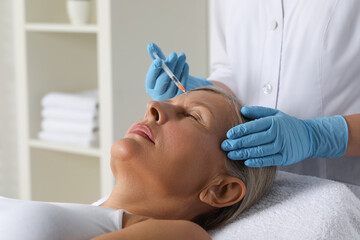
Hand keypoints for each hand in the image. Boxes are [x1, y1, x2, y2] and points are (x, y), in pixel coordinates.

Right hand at [145, 43, 212, 100]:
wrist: (180, 83)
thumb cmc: (168, 73)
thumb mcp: (162, 65)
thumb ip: (156, 56)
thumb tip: (151, 45)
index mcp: (150, 86)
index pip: (151, 78)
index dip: (155, 69)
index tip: (159, 60)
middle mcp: (158, 93)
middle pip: (163, 80)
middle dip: (169, 66)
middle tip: (174, 54)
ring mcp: (170, 96)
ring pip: (174, 81)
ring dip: (178, 66)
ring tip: (182, 56)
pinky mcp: (180, 96)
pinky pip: (182, 83)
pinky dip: (184, 73)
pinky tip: (185, 64)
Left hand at [221, 106, 347, 166]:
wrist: (310, 136)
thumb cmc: (287, 124)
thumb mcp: (275, 114)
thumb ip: (258, 112)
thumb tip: (242, 110)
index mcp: (273, 121)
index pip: (253, 126)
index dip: (239, 131)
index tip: (228, 135)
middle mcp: (277, 133)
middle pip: (254, 139)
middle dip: (237, 143)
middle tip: (224, 146)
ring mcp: (282, 146)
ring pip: (259, 150)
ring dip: (243, 153)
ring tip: (231, 154)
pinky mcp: (285, 157)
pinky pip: (269, 160)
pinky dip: (257, 161)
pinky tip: (246, 161)